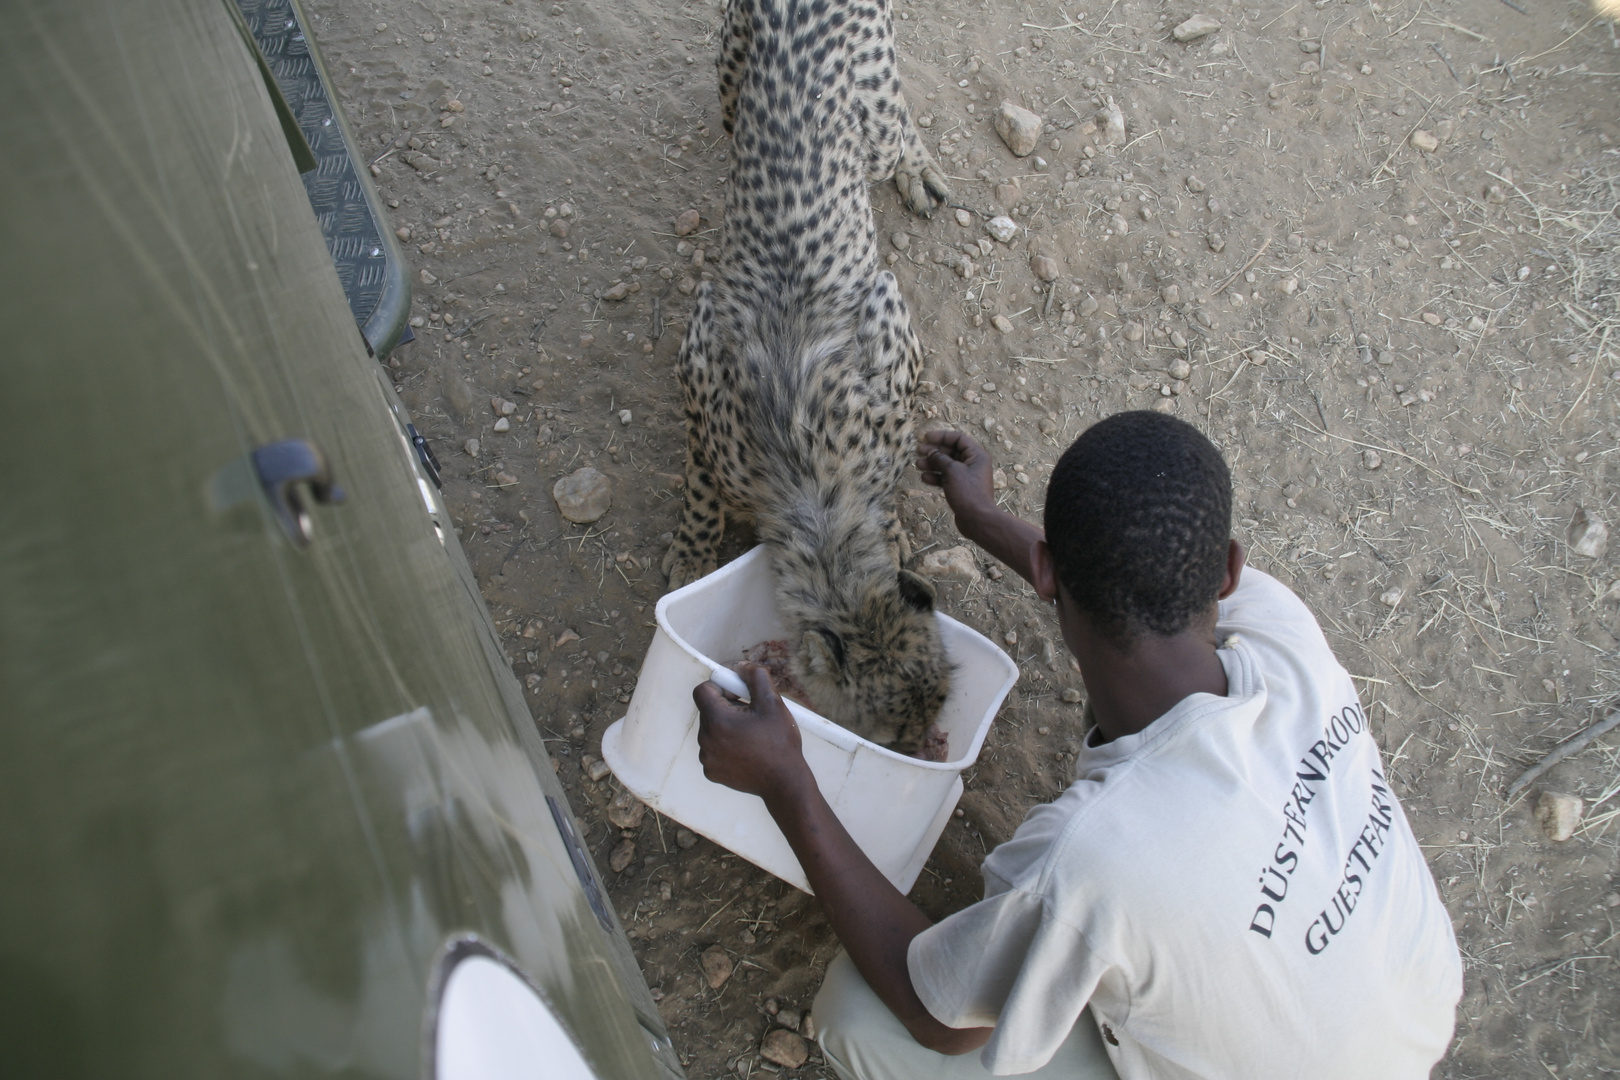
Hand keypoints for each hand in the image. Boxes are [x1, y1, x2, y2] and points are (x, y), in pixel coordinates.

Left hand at [694, 663, 811, 801]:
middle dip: (727, 707)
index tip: (738, 693)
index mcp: (717, 720)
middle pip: (708, 710)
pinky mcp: (711, 772)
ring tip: (752, 734)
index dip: (720, 686)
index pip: (703, 690)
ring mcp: (707, 758)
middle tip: (752, 714)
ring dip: (727, 727)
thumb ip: (756, 676)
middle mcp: (706, 740)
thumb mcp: (772, 702)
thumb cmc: (779, 743)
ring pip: (712, 730)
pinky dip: (726, 746)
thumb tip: (741, 667)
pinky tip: (747, 751)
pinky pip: (714, 750)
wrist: (784, 782)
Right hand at [916, 429, 996, 532]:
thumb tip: (931, 452)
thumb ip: (940, 459)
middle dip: (934, 451)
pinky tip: (925, 478)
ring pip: (947, 466)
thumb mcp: (952, 471)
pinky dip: (936, 477)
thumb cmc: (968, 493)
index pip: (958, 439)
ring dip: (932, 464)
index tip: (925, 438)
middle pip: (951, 452)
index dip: (941, 436)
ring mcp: (967, 477)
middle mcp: (973, 464)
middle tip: (918, 451)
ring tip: (918, 465)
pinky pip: (947, 478)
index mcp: (977, 455)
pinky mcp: (961, 489)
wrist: (977, 520)